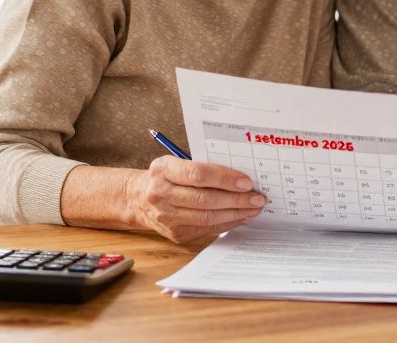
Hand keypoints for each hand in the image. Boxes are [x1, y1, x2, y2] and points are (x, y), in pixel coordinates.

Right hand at [130, 156, 266, 242]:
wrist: (138, 199)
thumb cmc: (166, 176)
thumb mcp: (176, 162)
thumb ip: (203, 167)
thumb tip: (240, 177)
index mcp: (163, 170)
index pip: (198, 174)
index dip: (224, 179)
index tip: (246, 182)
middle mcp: (161, 194)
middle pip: (205, 199)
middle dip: (236, 199)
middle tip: (258, 197)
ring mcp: (167, 217)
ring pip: (207, 217)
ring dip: (236, 213)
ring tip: (254, 208)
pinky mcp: (175, 234)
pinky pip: (207, 229)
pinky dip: (227, 223)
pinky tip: (241, 217)